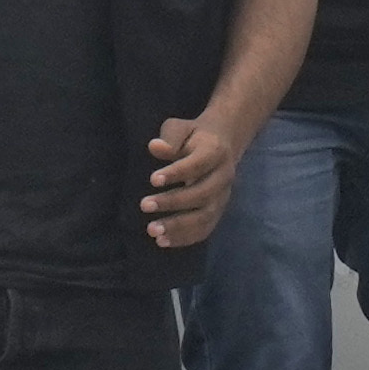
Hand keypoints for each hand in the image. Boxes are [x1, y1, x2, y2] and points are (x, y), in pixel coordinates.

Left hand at [142, 110, 249, 248]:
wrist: (223, 144)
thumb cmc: (194, 136)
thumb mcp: (181, 128)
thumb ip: (170, 137)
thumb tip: (155, 147)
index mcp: (216, 152)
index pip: (198, 164)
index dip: (177, 173)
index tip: (152, 179)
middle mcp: (223, 177)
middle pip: (203, 193)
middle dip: (174, 202)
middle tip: (144, 205)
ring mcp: (223, 196)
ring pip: (205, 215)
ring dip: (179, 226)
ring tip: (153, 232)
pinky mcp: (218, 210)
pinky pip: (206, 228)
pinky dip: (186, 238)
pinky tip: (163, 242)